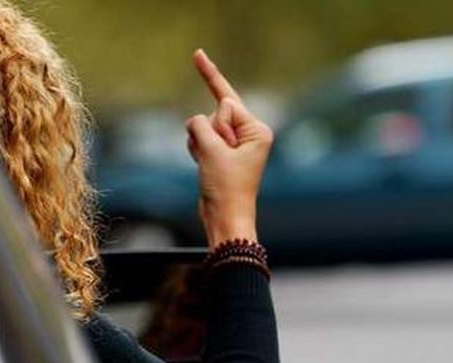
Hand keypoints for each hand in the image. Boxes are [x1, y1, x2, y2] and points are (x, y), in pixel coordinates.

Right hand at [186, 49, 273, 249]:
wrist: (224, 219)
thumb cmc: (225, 188)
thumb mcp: (211, 151)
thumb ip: (201, 125)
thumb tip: (195, 121)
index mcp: (257, 130)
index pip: (228, 102)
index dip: (213, 91)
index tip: (197, 54)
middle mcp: (249, 134)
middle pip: (216, 113)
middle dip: (208, 133)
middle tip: (217, 160)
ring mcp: (235, 145)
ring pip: (204, 126)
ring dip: (200, 144)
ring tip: (210, 167)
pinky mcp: (222, 154)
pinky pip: (201, 139)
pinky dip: (196, 150)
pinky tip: (203, 167)